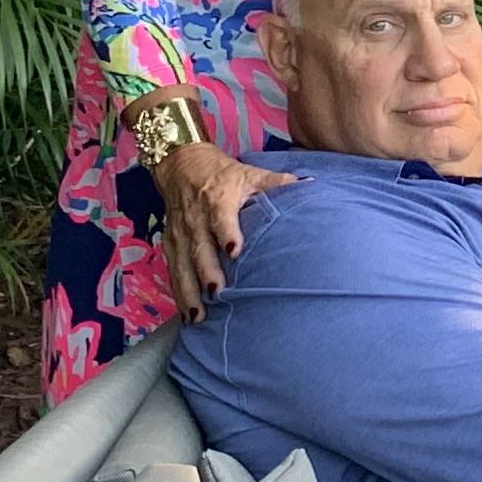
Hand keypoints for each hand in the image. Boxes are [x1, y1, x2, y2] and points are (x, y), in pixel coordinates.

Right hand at [155, 142, 293, 313]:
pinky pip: (174, 271)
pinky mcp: (171, 244)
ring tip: (198, 316)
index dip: (227, 232)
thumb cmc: (224, 175)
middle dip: (206, 271)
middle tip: (217, 293)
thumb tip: (310, 184)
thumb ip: (277, 183)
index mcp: (217, 199)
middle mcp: (195, 219)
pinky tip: (187, 316)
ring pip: (182, 265)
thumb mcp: (250, 173)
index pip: (221, 216)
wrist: (181, 165)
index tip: (234, 250)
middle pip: (199, 247)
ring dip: (188, 291)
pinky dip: (179, 294)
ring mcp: (181, 234)